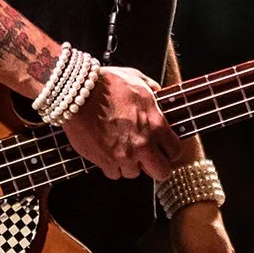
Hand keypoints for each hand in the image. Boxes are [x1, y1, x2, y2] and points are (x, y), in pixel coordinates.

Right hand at [60, 66, 182, 179]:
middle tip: (148, 159)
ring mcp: (124, 156)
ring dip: (130, 164)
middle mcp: (143, 144)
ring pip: (135, 174)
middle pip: (162, 172)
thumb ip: (152, 89)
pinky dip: (111, 166)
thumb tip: (158, 93)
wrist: (78, 93)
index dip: (170, 151)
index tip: (164, 149)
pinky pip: (114, 174)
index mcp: (156, 124)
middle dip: (156, 167)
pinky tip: (108, 153)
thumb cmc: (106, 84)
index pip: (175, 151)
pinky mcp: (105, 161)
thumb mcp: (137, 78)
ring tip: (122, 150)